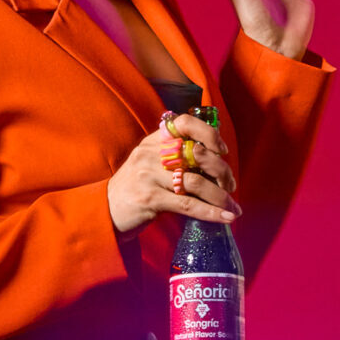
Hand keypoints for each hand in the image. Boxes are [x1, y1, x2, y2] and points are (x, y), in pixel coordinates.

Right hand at [108, 114, 240, 233]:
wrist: (106, 210)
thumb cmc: (137, 187)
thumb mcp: (151, 162)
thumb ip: (176, 156)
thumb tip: (216, 161)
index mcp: (155, 140)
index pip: (185, 122)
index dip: (209, 133)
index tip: (223, 149)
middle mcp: (152, 153)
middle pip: (197, 154)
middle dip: (222, 171)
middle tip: (231, 186)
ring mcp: (149, 175)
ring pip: (197, 182)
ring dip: (221, 196)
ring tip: (233, 207)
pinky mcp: (151, 198)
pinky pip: (189, 205)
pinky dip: (211, 212)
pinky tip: (227, 216)